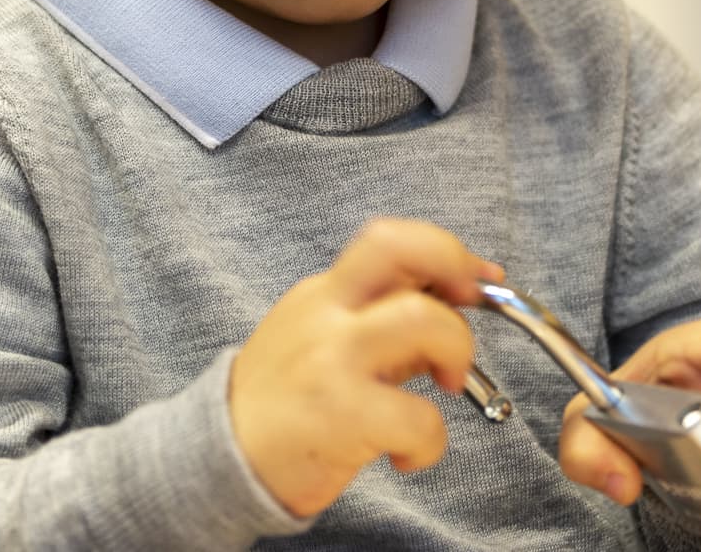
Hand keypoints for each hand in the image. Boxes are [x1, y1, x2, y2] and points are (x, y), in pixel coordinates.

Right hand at [229, 218, 501, 518]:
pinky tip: (407, 454)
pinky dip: (430, 442)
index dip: (447, 250)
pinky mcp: (342, 413)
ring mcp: (332, 359)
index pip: (388, 241)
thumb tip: (452, 306)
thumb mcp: (322, 341)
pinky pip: (421, 417)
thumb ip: (381, 321)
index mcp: (325, 294)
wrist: (220, 459)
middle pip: (402, 251)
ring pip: (426, 320)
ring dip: (457, 353)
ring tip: (445, 387)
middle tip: (468, 319)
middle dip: (458, 272)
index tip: (480, 276)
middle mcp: (326, 313)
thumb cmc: (283, 402)